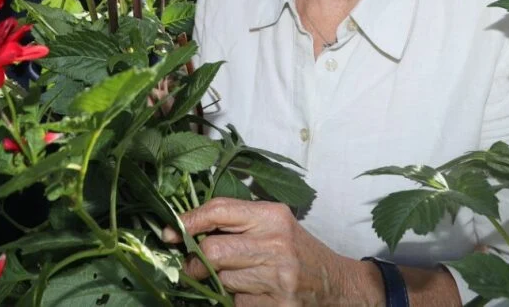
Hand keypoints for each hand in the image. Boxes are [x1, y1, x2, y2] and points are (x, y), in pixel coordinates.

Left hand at [162, 197, 376, 305]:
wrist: (338, 285)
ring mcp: (279, 278)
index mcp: (272, 216)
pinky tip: (254, 293)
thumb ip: (236, 221)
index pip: (218, 211)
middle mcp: (277, 243)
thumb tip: (184, 228)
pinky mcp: (279, 306)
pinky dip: (238, 300)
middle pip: (213, 250)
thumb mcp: (274, 224)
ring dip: (220, 282)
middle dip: (197, 260)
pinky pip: (237, 303)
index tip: (170, 231)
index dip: (188, 221)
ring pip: (222, 280)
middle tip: (196, 264)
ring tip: (238, 277)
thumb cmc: (298, 250)